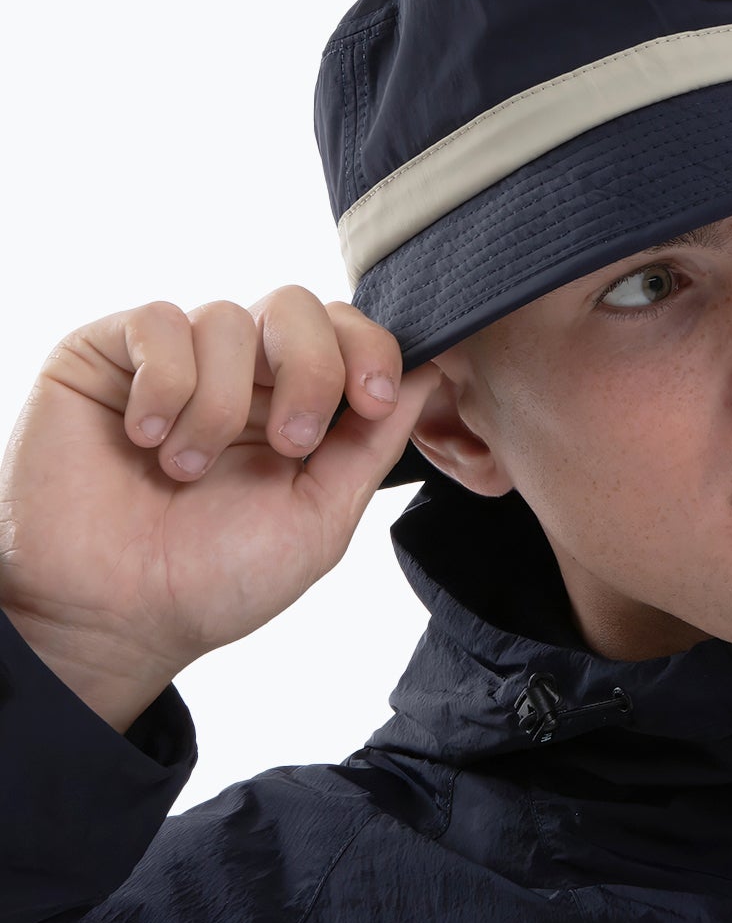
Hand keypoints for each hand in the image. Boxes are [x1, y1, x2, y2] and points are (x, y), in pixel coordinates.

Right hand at [0, 289, 439, 731]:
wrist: (115, 616)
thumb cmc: (214, 581)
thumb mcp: (321, 517)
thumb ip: (373, 445)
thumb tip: (432, 375)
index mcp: (296, 406)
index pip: (347, 334)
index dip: (371, 351)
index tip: (375, 402)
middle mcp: (240, 374)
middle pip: (299, 306)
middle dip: (312, 370)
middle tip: (291, 445)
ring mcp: (175, 359)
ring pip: (228, 318)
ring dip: (221, 407)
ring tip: (188, 473)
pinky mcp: (108, 353)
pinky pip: (160, 323)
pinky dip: (165, 386)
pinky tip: (146, 440)